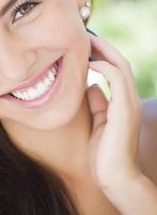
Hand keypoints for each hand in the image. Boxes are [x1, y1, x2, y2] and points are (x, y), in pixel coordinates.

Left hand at [86, 32, 142, 197]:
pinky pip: (117, 79)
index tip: (84, 46)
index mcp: (124, 102)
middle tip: (85, 35)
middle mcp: (130, 99)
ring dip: (104, 51)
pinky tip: (90, 63)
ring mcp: (129, 104)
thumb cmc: (105, 153)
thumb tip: (91, 86)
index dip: (103, 55)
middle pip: (120, 62)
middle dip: (103, 47)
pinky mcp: (124, 110)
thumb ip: (98, 103)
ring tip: (87, 40)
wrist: (115, 178)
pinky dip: (105, 67)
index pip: (116, 70)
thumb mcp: (99, 122)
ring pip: (122, 66)